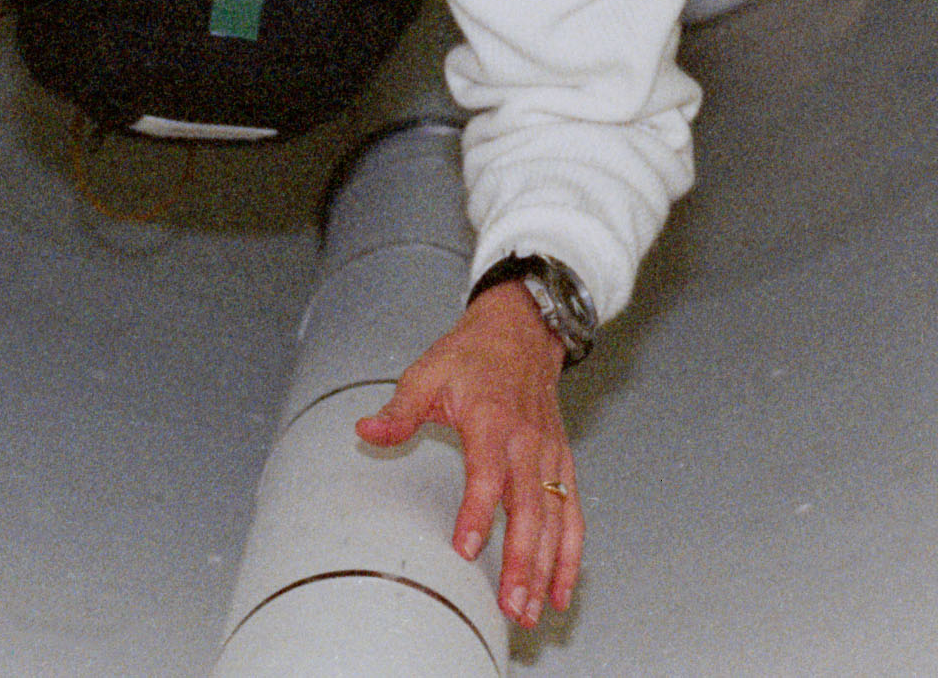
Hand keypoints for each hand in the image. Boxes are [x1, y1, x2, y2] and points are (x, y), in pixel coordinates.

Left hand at [355, 283, 581, 627]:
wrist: (524, 329)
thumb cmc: (474, 354)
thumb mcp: (427, 373)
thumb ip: (399, 410)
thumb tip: (366, 431)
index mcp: (492, 419)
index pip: (487, 473)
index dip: (478, 512)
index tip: (466, 547)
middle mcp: (527, 441)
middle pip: (529, 507)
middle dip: (521, 559)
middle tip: (510, 602)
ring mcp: (549, 454)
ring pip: (555, 518)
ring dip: (546, 566)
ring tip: (533, 608)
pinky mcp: (561, 463)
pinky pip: (571, 512)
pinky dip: (571, 552)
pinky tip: (561, 587)